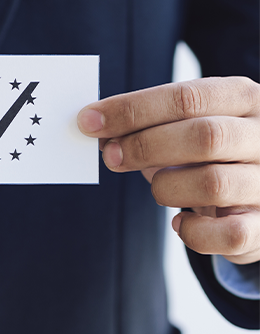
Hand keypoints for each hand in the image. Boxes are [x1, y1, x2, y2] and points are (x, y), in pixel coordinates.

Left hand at [77, 77, 259, 264]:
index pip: (186, 98)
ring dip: (166, 187)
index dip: (131, 109)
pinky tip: (181, 223)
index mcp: (244, 99)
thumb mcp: (190, 123)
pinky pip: (228, 235)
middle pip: (203, 137)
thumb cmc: (214, 149)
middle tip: (110, 155)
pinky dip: (193, 232)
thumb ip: (151, 122)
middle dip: (144, 146)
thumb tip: (98, 128)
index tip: (89, 120)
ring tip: (158, 187)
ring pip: (212, 184)